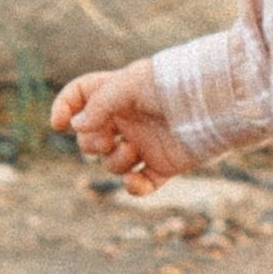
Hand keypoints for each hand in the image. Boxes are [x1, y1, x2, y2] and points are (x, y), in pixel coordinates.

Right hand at [51, 60, 196, 194]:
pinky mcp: (163, 165)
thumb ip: (98, 105)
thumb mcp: (129, 85)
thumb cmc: (172, 84)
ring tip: (133, 151)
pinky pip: (140, 185)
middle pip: (90, 139)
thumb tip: (75, 128)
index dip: (64, 108)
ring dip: (115, 162)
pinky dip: (135, 189)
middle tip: (106, 141)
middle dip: (91, 145)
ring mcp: (144, 143)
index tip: (58, 124)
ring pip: (112, 164)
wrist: (214, 102)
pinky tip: (135, 183)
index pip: (80, 97)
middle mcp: (128, 120)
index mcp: (117, 94)